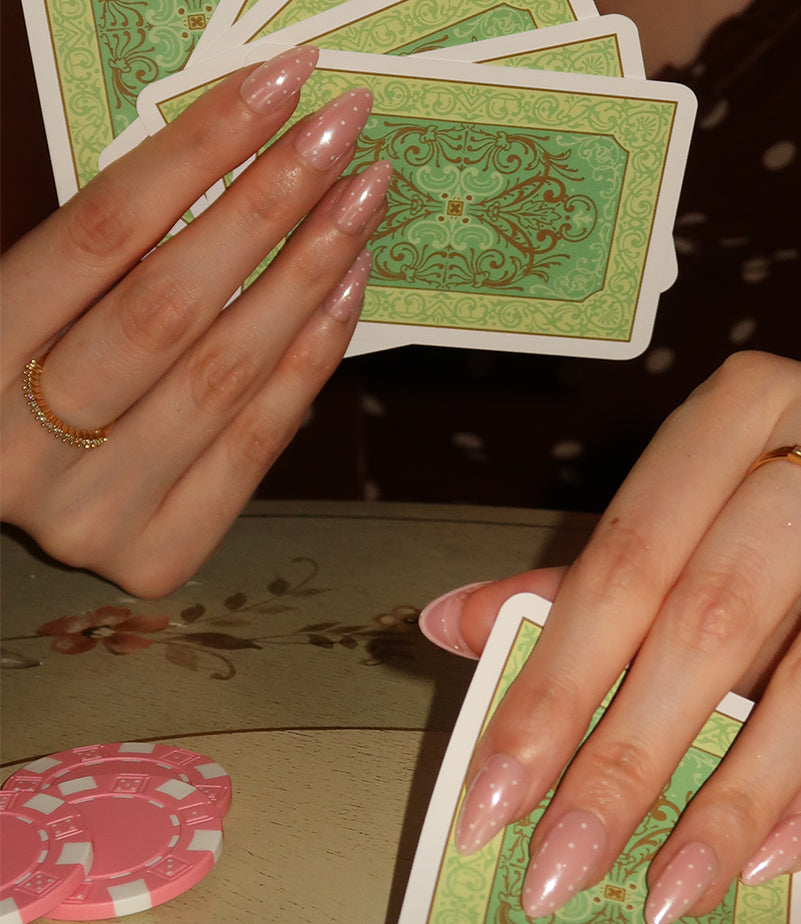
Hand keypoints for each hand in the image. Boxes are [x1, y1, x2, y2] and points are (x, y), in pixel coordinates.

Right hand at [1, 47, 389, 597]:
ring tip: (361, 201)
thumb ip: (97, 260)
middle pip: (172, 307)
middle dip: (270, 206)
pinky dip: (310, 361)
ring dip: (309, 276)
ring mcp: (91, 517)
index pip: (100, 236)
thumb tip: (228, 165)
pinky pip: (254, 445)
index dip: (198, 152)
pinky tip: (347, 290)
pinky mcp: (156, 555)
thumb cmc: (10, 385)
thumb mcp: (18, 307)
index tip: (277, 87)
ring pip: (226, 378)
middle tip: (343, 131)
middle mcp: (19, 451)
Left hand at [421, 351, 800, 922]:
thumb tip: (453, 624)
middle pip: (713, 615)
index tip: (499, 792)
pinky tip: (769, 853)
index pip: (624, 559)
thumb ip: (585, 578)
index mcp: (738, 405)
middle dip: (630, 757)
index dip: (554, 682)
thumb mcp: (693, 522)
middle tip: (565, 861)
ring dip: (733, 796)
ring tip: (666, 883)